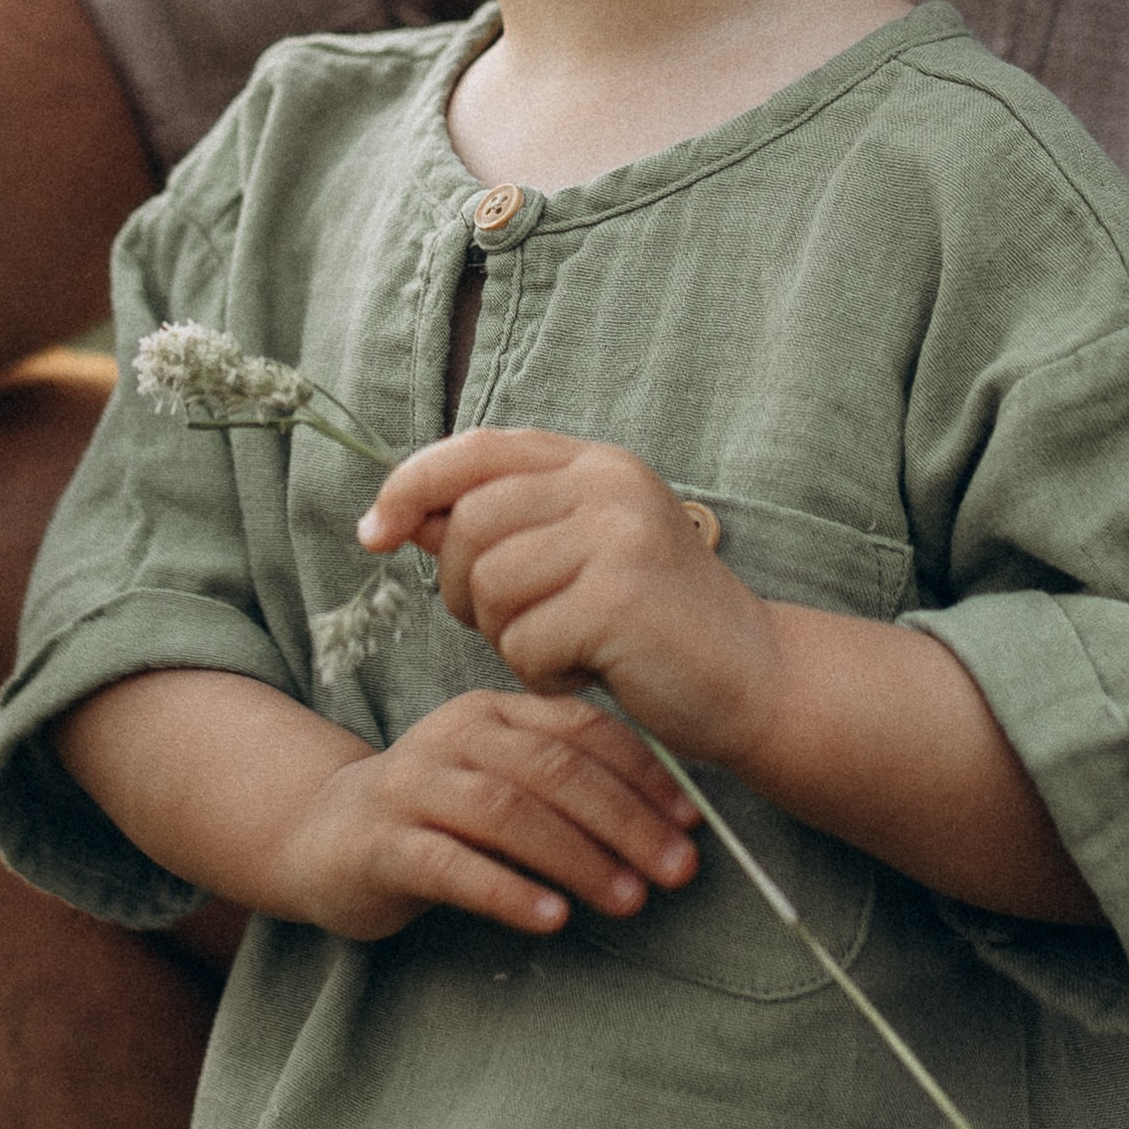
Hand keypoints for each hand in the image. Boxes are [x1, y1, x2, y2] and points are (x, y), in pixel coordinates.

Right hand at [275, 688, 699, 940]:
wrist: (320, 837)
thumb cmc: (435, 817)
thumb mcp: (501, 782)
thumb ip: (565, 786)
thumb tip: (668, 825)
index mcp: (491, 713)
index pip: (581, 731)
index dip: (644, 777)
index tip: (692, 826)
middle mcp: (452, 739)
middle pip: (553, 771)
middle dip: (625, 823)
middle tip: (676, 872)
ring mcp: (412, 789)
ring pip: (509, 813)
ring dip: (578, 859)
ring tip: (627, 900)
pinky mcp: (381, 846)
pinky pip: (451, 866)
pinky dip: (507, 891)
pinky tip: (552, 919)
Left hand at [360, 429, 775, 752]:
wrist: (755, 679)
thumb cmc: (652, 627)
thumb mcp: (576, 558)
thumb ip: (500, 529)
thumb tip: (399, 517)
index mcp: (594, 465)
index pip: (474, 450)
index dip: (410, 486)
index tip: (373, 532)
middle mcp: (608, 486)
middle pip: (468, 525)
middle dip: (460, 590)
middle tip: (506, 626)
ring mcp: (617, 538)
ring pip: (489, 587)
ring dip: (506, 638)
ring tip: (559, 650)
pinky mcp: (619, 600)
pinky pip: (524, 643)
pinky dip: (540, 675)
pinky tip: (584, 676)